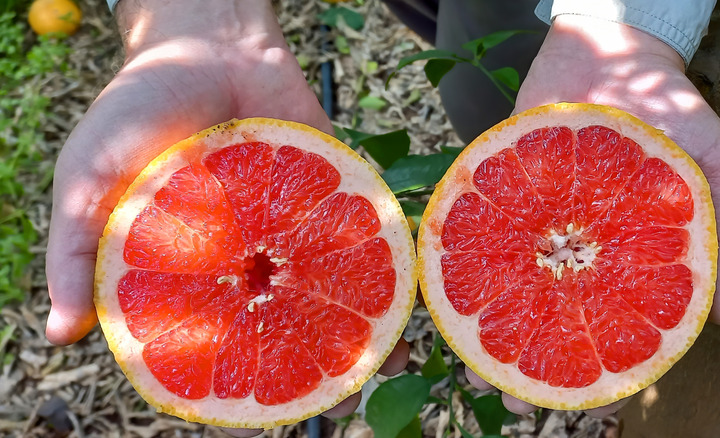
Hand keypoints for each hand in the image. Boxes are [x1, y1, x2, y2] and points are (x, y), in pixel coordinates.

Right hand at [45, 0, 407, 432]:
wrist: (202, 44)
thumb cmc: (137, 112)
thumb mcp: (88, 179)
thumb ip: (77, 251)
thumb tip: (59, 335)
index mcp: (194, 263)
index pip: (216, 329)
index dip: (238, 369)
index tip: (266, 407)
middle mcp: (249, 252)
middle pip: (284, 315)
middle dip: (315, 354)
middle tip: (346, 394)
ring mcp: (293, 222)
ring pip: (330, 281)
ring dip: (365, 317)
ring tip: (392, 358)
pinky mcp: (330, 185)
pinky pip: (360, 227)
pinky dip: (384, 256)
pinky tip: (409, 290)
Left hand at [468, 14, 719, 416]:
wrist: (613, 48)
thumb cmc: (671, 109)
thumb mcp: (716, 170)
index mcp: (619, 250)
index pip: (604, 317)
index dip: (590, 360)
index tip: (570, 400)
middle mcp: (572, 242)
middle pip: (548, 309)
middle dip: (528, 354)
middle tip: (508, 399)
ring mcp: (533, 216)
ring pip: (505, 280)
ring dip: (484, 323)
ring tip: (467, 366)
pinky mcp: (501, 185)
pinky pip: (477, 227)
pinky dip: (460, 258)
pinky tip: (444, 293)